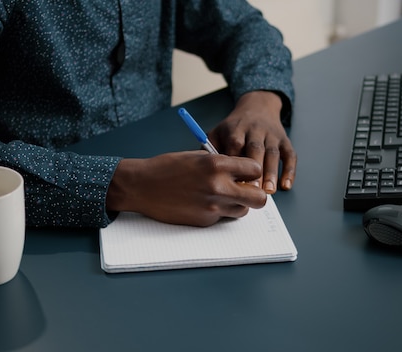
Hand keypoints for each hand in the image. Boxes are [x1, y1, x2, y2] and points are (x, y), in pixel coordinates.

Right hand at [106, 151, 266, 226]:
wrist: (142, 186)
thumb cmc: (167, 167)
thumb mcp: (198, 156)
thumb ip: (223, 164)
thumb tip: (242, 173)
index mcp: (217, 164)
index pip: (255, 169)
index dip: (252, 171)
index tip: (246, 173)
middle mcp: (218, 186)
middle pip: (259, 198)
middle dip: (256, 194)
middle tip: (246, 190)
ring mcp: (212, 207)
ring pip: (243, 210)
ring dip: (238, 204)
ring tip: (221, 196)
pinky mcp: (205, 221)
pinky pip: (223, 217)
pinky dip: (219, 211)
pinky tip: (203, 202)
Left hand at [208, 91, 296, 193]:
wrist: (258, 106)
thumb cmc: (234, 127)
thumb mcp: (217, 132)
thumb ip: (209, 150)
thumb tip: (199, 172)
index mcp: (236, 128)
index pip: (235, 143)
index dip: (234, 160)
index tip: (230, 180)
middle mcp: (255, 130)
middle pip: (256, 148)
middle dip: (255, 168)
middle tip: (252, 189)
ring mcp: (271, 135)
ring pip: (273, 153)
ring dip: (272, 173)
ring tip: (268, 191)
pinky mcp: (285, 140)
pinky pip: (290, 155)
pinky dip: (289, 171)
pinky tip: (286, 186)